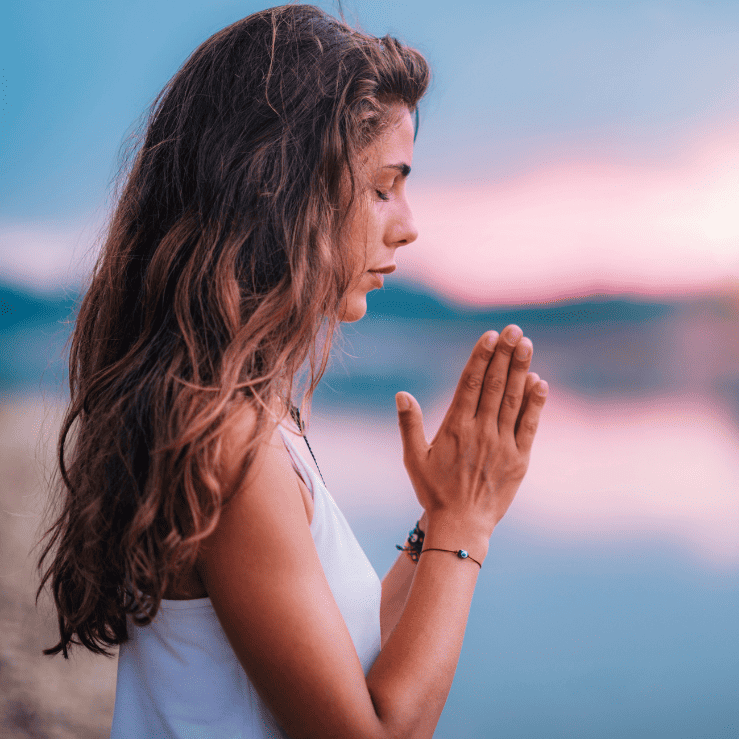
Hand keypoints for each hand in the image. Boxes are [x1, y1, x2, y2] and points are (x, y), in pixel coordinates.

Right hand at [395, 325, 547, 536]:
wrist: (461, 525)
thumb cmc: (433, 491)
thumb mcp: (413, 458)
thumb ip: (409, 424)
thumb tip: (402, 394)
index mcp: (456, 427)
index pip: (471, 383)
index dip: (482, 357)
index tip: (491, 335)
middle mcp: (481, 431)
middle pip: (496, 385)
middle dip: (505, 354)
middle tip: (515, 330)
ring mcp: (502, 444)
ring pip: (514, 399)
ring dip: (521, 370)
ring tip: (527, 345)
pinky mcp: (519, 459)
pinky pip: (529, 425)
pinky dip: (535, 403)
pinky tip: (540, 383)